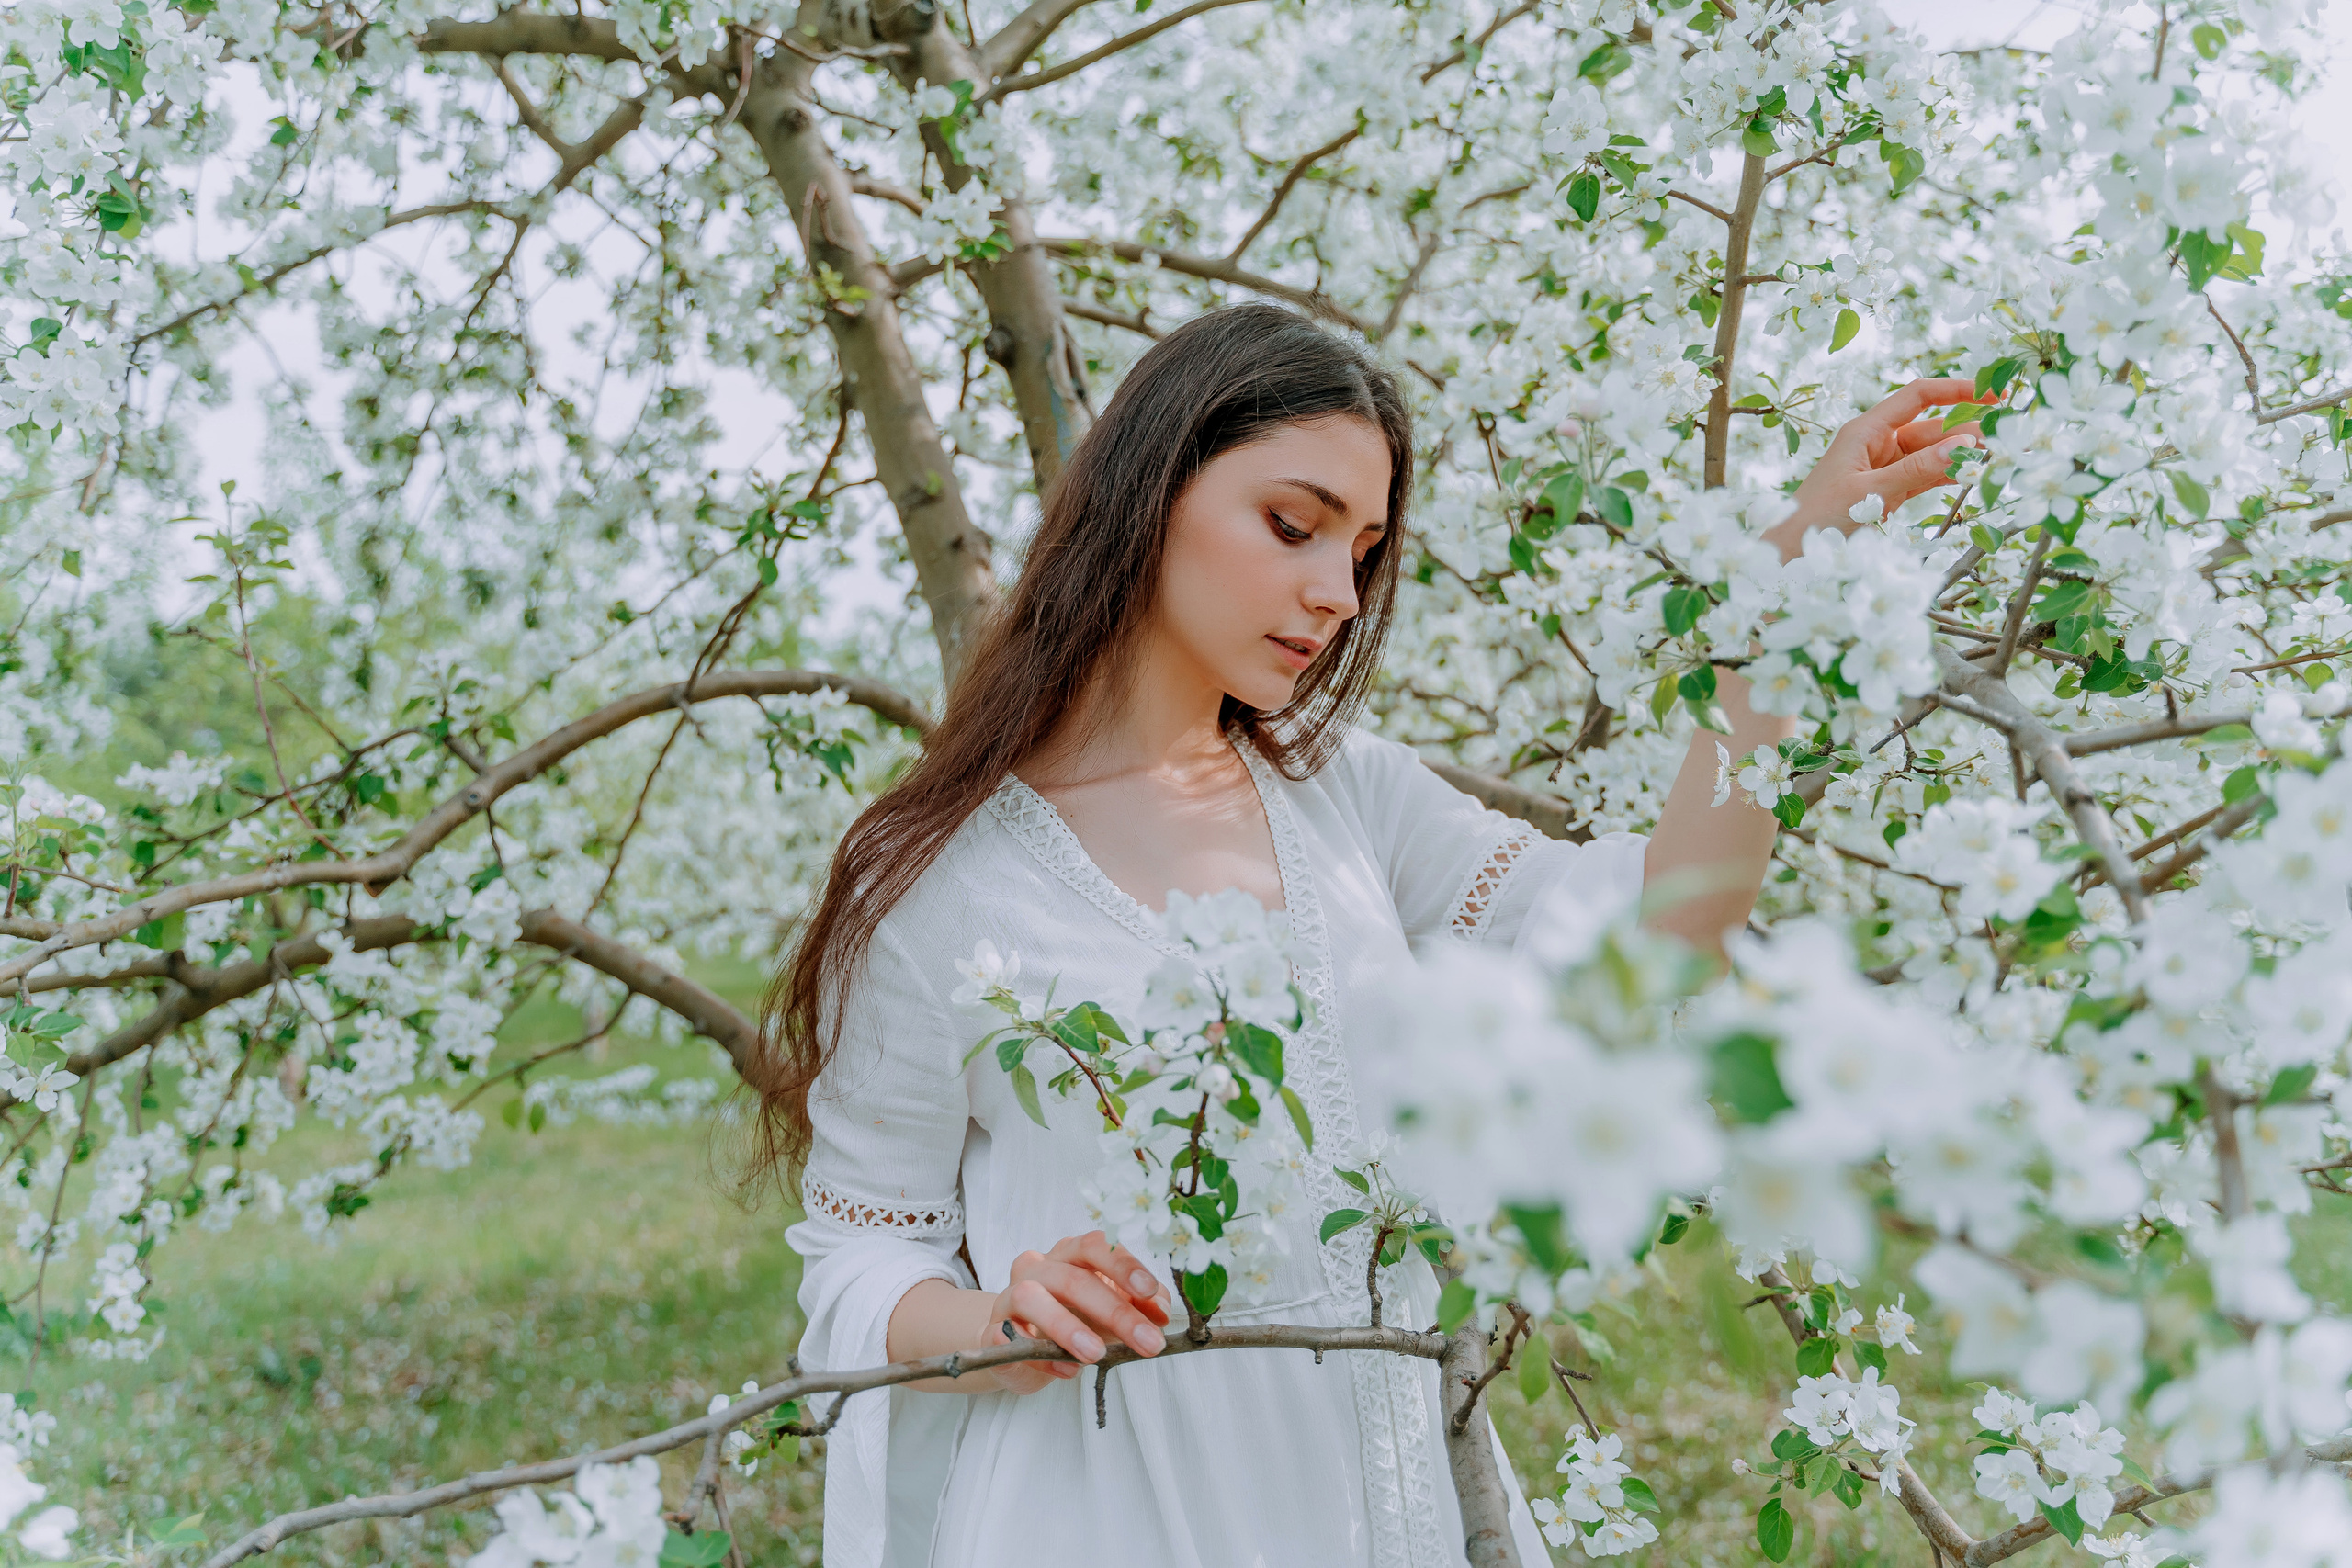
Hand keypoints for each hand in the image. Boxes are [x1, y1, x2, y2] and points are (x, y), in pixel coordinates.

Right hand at [983, 1230, 1172, 1395]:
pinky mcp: (992, 1330)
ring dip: (1068, 1327)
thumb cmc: (1072, 1320)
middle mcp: (1038, 1268)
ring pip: (1031, 1297)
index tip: (1151, 1292)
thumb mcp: (1110, 1310)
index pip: (1096, 1245)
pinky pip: (1009, 1337)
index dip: (1125, 1265)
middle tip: (1148, 1343)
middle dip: (1116, 1312)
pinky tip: (1066, 1371)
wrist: (1018, 1348)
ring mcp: (1009, 1296)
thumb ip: (1139, 1304)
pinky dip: (1040, 1355)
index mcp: (1070, 1255)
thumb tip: (1162, 1309)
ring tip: (1097, 1355)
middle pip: (1073, 1278)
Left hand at [1769, 377, 1989, 559]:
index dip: (1957, 390)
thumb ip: (1918, 469)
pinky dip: (1946, 478)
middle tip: (2005, 445)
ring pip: (1932, 454)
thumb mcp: (1871, 493)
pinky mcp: (1887, 490)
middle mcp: (1876, 443)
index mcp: (1866, 430)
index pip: (1919, 396)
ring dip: (1960, 458)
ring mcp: (1883, 467)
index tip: (1993, 394)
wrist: (1791, 555)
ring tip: (1996, 463)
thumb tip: (1965, 445)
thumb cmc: (1819, 519)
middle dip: (1966, 434)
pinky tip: (1972, 479)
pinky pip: (1924, 476)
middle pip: (1932, 428)